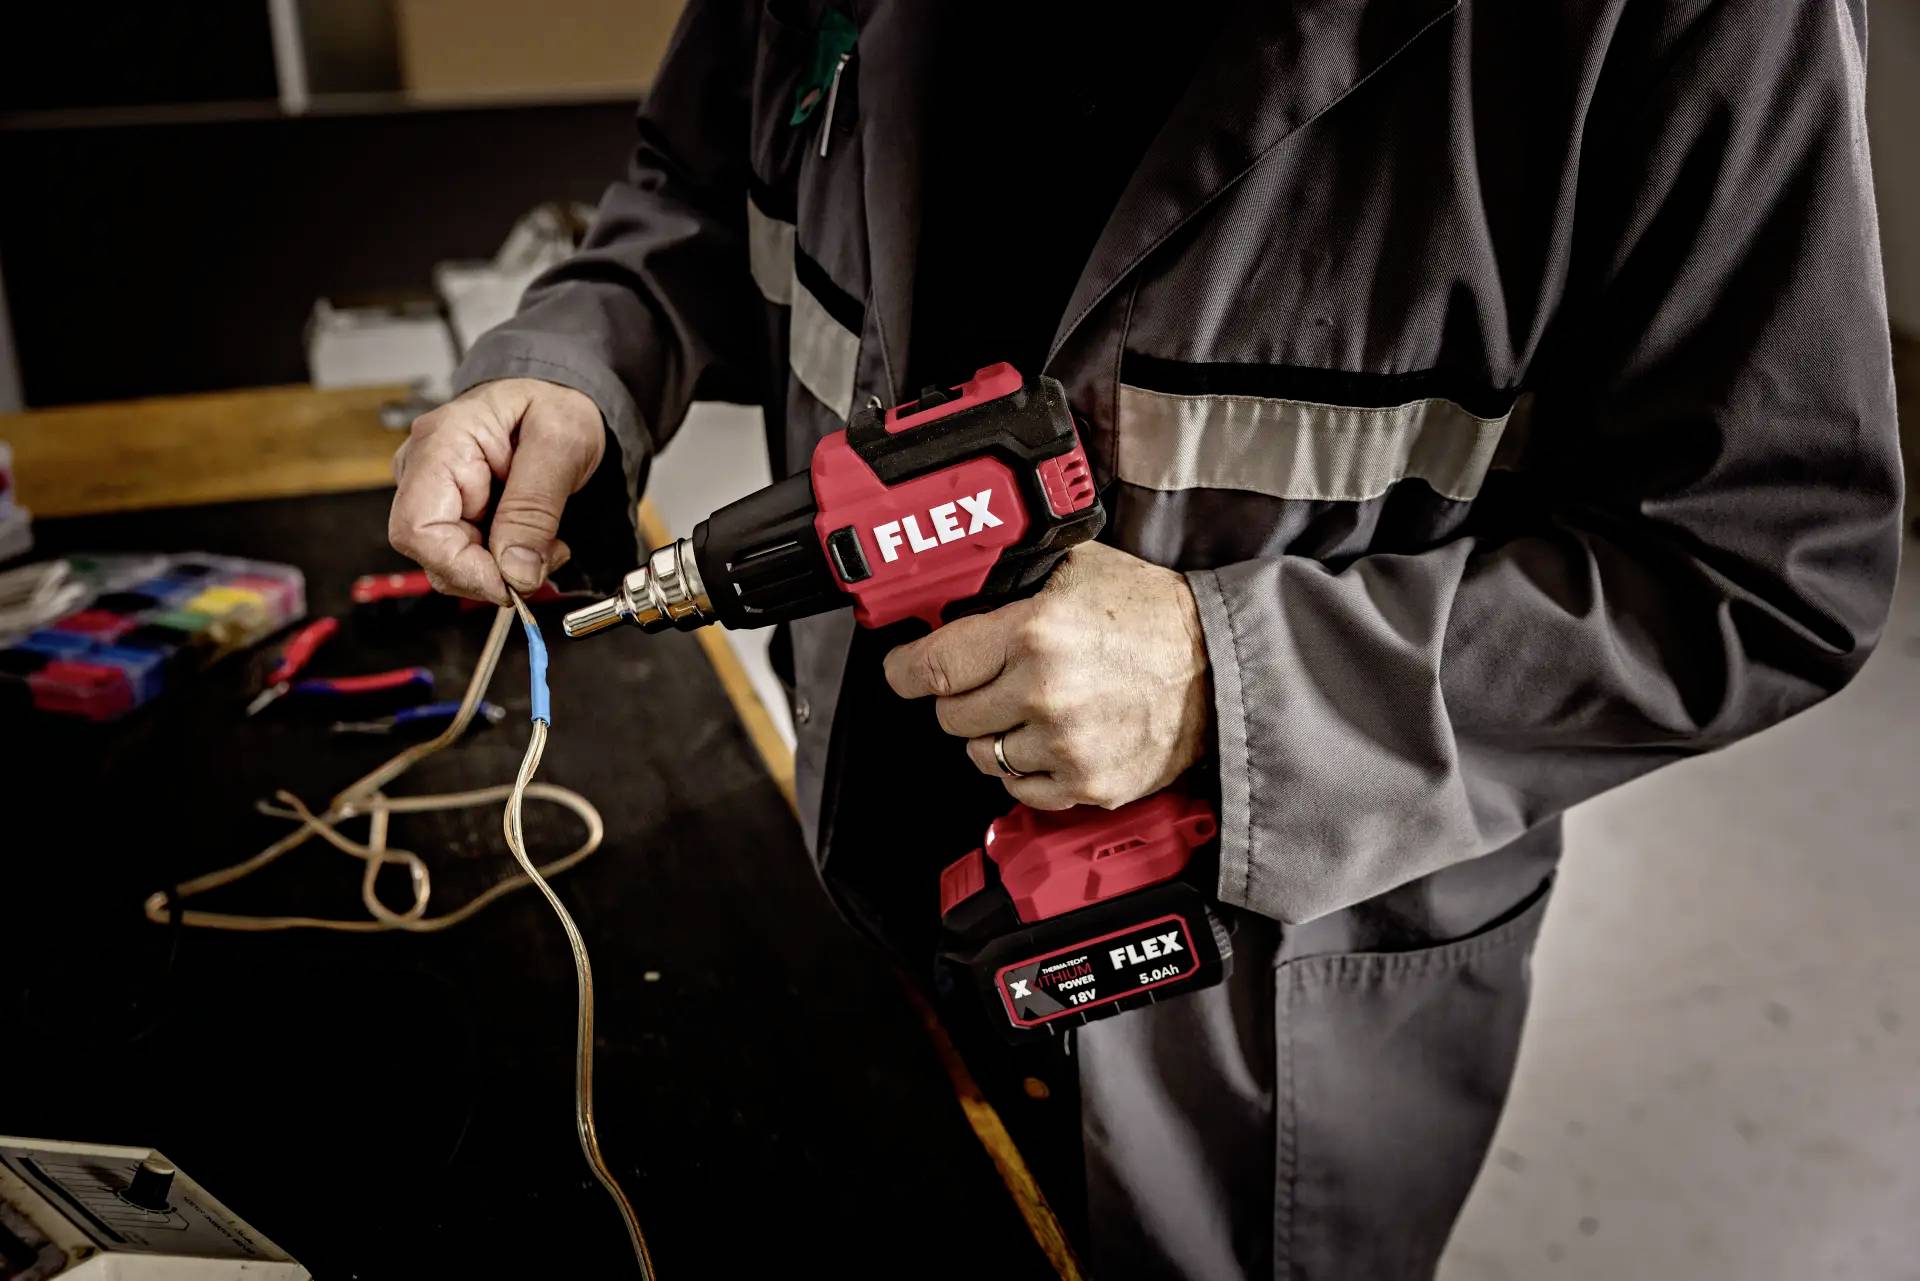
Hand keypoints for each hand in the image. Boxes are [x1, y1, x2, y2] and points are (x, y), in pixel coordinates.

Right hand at [388, 379, 604, 602]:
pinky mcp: (450, 510)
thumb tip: (515, 572)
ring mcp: (433, 492)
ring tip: (546, 542)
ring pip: (451, 563)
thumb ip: (535, 509)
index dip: (462, 569)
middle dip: (492, 572)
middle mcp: (423, 469)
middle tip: (546, 557)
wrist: (556, 394)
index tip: (512, 583)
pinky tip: (532, 539)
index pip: (418, 529)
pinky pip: (467, 555)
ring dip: (502, 569)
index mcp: (441, 443)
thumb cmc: (555, 404)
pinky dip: (503, 561)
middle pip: (432, 554)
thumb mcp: (561, 445)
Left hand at [883, 542, 1211, 809]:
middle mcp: (1044, 693)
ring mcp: (1065, 746)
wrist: (1221, 666)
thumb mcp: (1078, 569)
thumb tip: (952, 589)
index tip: (902, 671)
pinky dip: (1024, 768)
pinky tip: (1050, 739)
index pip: (933, 666)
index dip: (906, 671)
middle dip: (960, 697)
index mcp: (1034, 633)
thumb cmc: (1153, 614)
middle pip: (951, 715)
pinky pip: (1019, 789)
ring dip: (992, 735)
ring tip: (1028, 709)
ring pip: (981, 756)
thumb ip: (1013, 581)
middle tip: (987, 681)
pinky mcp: (1087, 785)